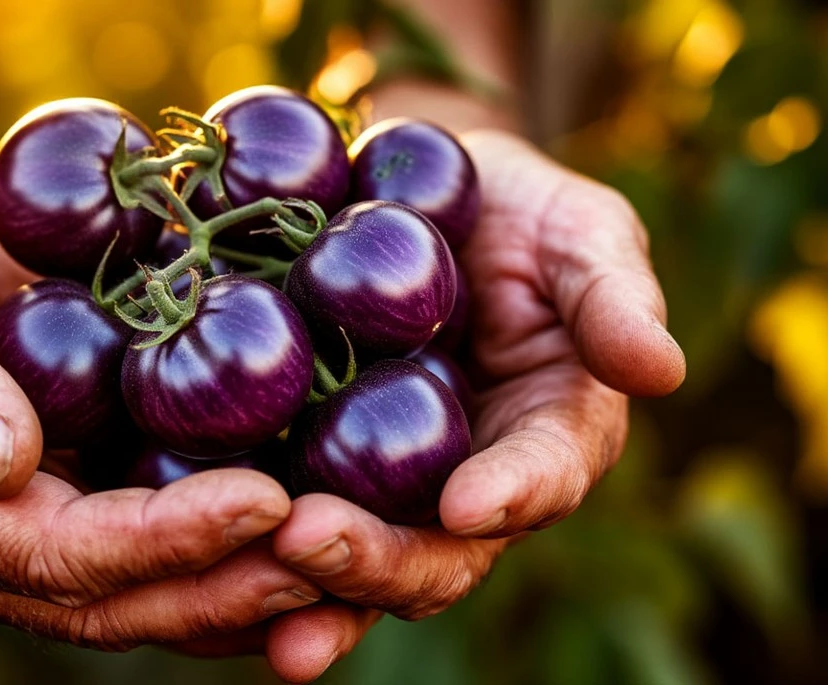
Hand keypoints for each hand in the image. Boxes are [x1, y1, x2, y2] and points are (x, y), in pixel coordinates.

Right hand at [0, 137, 318, 648]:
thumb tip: (7, 461)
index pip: (60, 552)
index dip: (165, 537)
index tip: (264, 501)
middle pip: (115, 596)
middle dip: (230, 581)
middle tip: (339, 551)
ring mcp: (17, 527)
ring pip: (144, 592)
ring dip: (245, 584)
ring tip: (347, 556)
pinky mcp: (60, 489)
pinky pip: (149, 543)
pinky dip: (226, 550)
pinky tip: (304, 529)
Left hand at [256, 130, 686, 681]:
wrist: (415, 195)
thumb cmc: (516, 210)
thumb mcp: (578, 232)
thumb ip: (612, 297)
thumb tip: (661, 370)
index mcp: (548, 435)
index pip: (543, 478)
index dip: (512, 496)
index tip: (466, 502)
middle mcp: (466, 483)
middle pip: (439, 553)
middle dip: (381, 560)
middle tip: (311, 542)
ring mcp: (386, 485)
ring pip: (360, 560)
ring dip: (312, 587)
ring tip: (257, 598)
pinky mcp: (313, 466)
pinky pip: (284, 522)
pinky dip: (251, 554)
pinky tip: (206, 563)